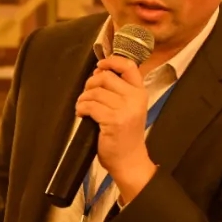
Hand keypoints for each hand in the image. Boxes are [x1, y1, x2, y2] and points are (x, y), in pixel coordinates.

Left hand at [75, 55, 156, 202]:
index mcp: (140, 92)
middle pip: (105, 77)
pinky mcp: (113, 120)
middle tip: (86, 95)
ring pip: (95, 92)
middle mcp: (135, 98)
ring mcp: (125, 109)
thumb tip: (98, 72)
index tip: (99, 66)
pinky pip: (90, 106)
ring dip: (83, 99)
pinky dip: (81, 108)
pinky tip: (82, 114)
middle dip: (90, 84)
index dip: (111, 61)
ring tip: (83, 107)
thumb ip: (118, 90)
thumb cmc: (125, 135)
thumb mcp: (129, 108)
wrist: (129, 160)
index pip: (129, 66)